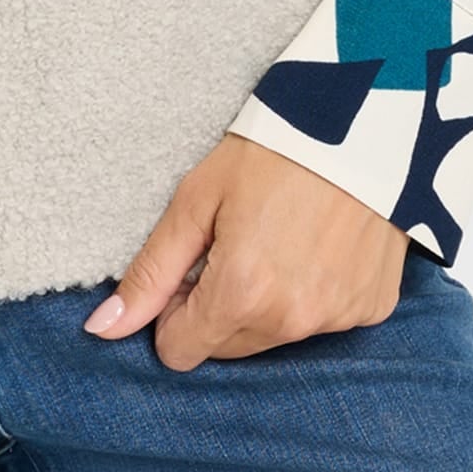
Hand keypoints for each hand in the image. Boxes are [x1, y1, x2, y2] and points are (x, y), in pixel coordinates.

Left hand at [82, 131, 407, 369]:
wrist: (362, 121)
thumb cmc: (270, 152)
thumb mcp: (196, 201)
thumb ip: (150, 272)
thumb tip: (101, 329)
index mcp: (241, 294)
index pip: (180, 351)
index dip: (175, 310)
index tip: (192, 267)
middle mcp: (292, 320)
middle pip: (227, 348)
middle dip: (219, 308)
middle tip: (234, 245)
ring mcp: (337, 317)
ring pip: (274, 338)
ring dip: (266, 304)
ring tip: (280, 239)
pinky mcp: (371, 309)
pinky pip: (323, 321)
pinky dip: (313, 294)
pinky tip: (319, 246)